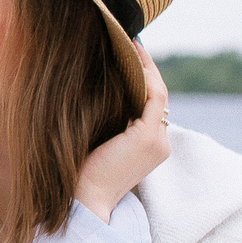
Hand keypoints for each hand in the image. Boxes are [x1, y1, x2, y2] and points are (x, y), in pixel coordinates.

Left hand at [74, 40, 170, 222]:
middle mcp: (161, 142)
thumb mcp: (97, 143)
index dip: (142, 79)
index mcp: (150, 146)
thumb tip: (90, 94)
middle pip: (157, 95)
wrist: (83, 201)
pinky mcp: (148, 136)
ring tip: (130, 41)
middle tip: (128, 41)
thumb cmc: (81, 175)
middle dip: (145, 67)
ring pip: (158, 92)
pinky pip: (152, 95)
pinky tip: (131, 55)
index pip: (150, 105)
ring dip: (146, 65)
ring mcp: (158, 140)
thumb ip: (105, 123)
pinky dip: (145, 73)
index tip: (127, 56)